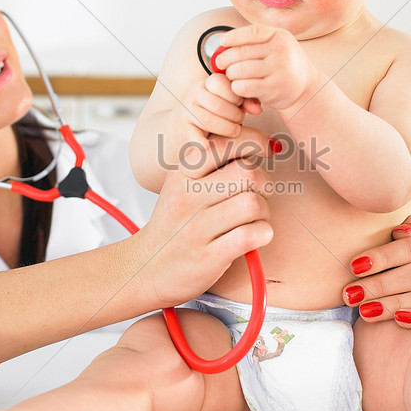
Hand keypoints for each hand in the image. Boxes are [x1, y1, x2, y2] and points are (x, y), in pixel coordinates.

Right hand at [133, 155, 272, 310]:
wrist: (147, 267)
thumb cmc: (175, 225)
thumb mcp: (183, 186)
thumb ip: (213, 166)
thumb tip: (258, 144)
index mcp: (182, 174)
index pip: (225, 143)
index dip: (254, 144)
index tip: (263, 152)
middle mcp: (187, 197)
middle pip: (247, 173)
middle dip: (264, 184)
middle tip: (259, 195)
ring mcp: (196, 228)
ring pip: (252, 204)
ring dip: (264, 212)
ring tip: (254, 219)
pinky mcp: (208, 257)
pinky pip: (250, 236)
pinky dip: (262, 234)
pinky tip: (254, 237)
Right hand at [164, 72, 267, 178]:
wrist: (190, 120)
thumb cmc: (221, 109)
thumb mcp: (236, 101)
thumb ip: (248, 101)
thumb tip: (258, 110)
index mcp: (211, 81)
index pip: (225, 85)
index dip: (237, 98)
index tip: (241, 105)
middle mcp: (196, 91)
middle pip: (218, 105)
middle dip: (234, 116)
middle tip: (241, 121)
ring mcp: (188, 108)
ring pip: (208, 120)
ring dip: (226, 128)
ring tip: (235, 131)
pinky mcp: (184, 125)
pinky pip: (192, 133)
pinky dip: (199, 141)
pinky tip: (207, 147)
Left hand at [214, 24, 320, 111]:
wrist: (305, 88)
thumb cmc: (283, 65)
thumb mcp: (277, 46)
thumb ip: (256, 42)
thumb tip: (223, 43)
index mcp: (280, 36)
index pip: (252, 32)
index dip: (234, 37)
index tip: (223, 42)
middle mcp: (281, 50)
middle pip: (242, 52)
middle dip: (225, 59)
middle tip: (220, 64)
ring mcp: (278, 69)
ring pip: (240, 70)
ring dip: (230, 74)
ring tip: (232, 76)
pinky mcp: (273, 88)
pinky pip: (244, 86)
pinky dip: (236, 87)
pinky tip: (239, 87)